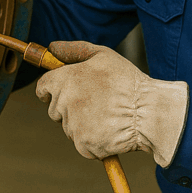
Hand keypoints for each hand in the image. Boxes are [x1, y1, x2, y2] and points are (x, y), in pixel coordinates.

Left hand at [36, 41, 188, 166]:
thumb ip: (74, 50)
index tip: (59, 92)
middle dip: (68, 107)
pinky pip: (82, 143)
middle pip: (55, 109)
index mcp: (66, 80)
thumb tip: (52, 48)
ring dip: (82, 124)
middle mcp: (65, 103)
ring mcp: (73, 125)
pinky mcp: (83, 145)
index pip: (43, 87)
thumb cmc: (127, 81)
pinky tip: (109, 130)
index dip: (50, 89)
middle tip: (94, 103)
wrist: (149, 112)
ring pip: (69, 127)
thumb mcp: (103, 56)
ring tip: (107, 115)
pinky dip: (93, 140)